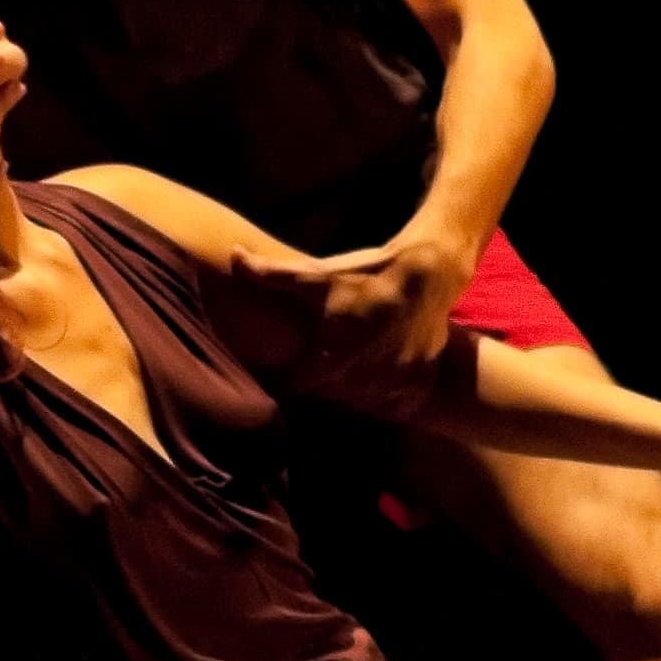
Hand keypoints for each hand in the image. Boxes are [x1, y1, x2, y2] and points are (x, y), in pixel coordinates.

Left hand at [223, 228, 469, 405]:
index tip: (293, 362)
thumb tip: (233, 256)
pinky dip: (383, 395)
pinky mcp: (415, 384)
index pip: (298, 384)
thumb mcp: (318, 275)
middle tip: (325, 357)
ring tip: (350, 363)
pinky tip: (378, 372)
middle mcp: (361, 378)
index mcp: (332, 357)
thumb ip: (271, 274)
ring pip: (359, 401)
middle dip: (323, 379)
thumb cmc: (365, 275)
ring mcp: (392, 384)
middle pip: (328, 393)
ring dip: (352, 388)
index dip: (292, 373)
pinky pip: (391, 405)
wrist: (426, 274)